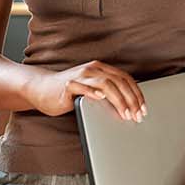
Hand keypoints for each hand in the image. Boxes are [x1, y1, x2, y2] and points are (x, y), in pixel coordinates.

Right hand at [28, 61, 145, 120]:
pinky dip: (93, 92)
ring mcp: (80, 75)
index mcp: (101, 69)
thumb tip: (129, 107)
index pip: (125, 78)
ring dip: (118, 99)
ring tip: (125, 113)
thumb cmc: (69, 93)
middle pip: (119, 81)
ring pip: (106, 84)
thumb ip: (108, 93)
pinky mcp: (68, 84)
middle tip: (137, 115)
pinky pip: (83, 86)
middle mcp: (92, 69)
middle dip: (131, 100)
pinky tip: (101, 99)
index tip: (143, 108)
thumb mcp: (92, 91)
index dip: (137, 93)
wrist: (42, 89)